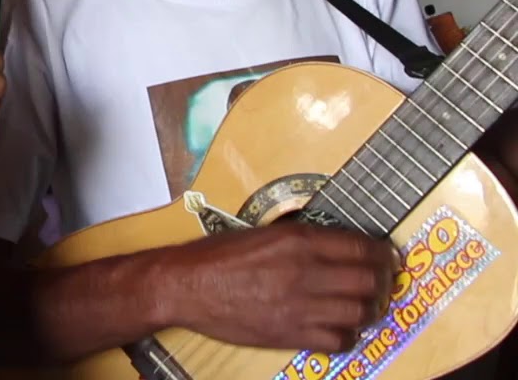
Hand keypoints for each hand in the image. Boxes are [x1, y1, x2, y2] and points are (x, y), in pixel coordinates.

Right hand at [163, 223, 400, 351]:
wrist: (186, 286)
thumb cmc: (217, 256)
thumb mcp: (262, 233)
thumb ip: (302, 240)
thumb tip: (337, 247)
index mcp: (298, 241)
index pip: (362, 247)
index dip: (383, 254)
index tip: (387, 258)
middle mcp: (305, 272)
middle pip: (369, 281)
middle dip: (380, 282)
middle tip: (378, 283)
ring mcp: (299, 306)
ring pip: (360, 313)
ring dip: (365, 310)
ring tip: (359, 306)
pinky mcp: (290, 333)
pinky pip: (338, 341)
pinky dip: (345, 336)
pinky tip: (336, 328)